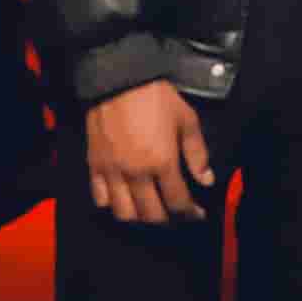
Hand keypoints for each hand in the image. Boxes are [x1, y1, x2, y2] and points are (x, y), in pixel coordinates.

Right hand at [85, 80, 214, 223]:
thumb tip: (207, 179)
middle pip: (151, 215)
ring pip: (124, 214)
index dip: (190, 213)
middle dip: (167, 220)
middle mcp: (136, 174)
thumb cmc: (156, 96)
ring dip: (139, 218)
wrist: (119, 80)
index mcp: (162, 162)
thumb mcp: (186, 119)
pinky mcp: (94, 167)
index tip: (197, 215)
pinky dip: (112, 205)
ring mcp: (112, 173)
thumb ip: (197, 153)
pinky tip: (122, 200)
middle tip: (175, 215)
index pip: (178, 202)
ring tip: (150, 211)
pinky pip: (100, 199)